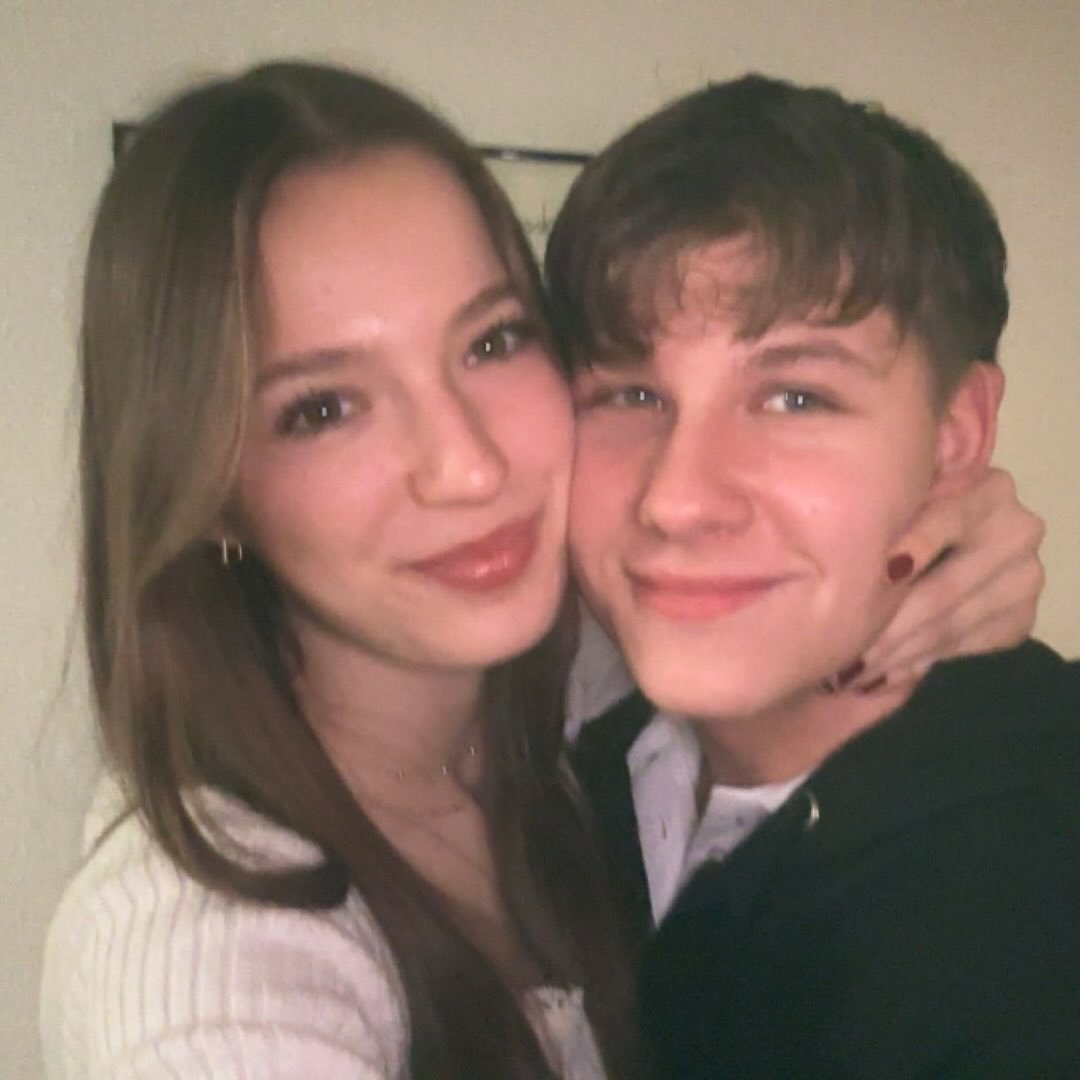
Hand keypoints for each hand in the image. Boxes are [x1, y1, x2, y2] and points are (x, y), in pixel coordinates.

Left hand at [846, 468, 1044, 692]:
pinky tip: (883, 672)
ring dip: (897, 653)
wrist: (960, 532)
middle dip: (887, 625)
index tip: (866, 582)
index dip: (907, 550)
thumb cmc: (912, 508)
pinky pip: (963, 647)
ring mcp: (1024, 579)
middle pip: (944, 589)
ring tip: (852, 671)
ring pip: (950, 626)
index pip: (947, 521)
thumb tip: (839, 550)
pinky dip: (918, 662)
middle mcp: (1017, 532)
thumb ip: (888, 513)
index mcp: (987, 490)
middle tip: (841, 651)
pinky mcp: (1021, 619)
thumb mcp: (905, 497)